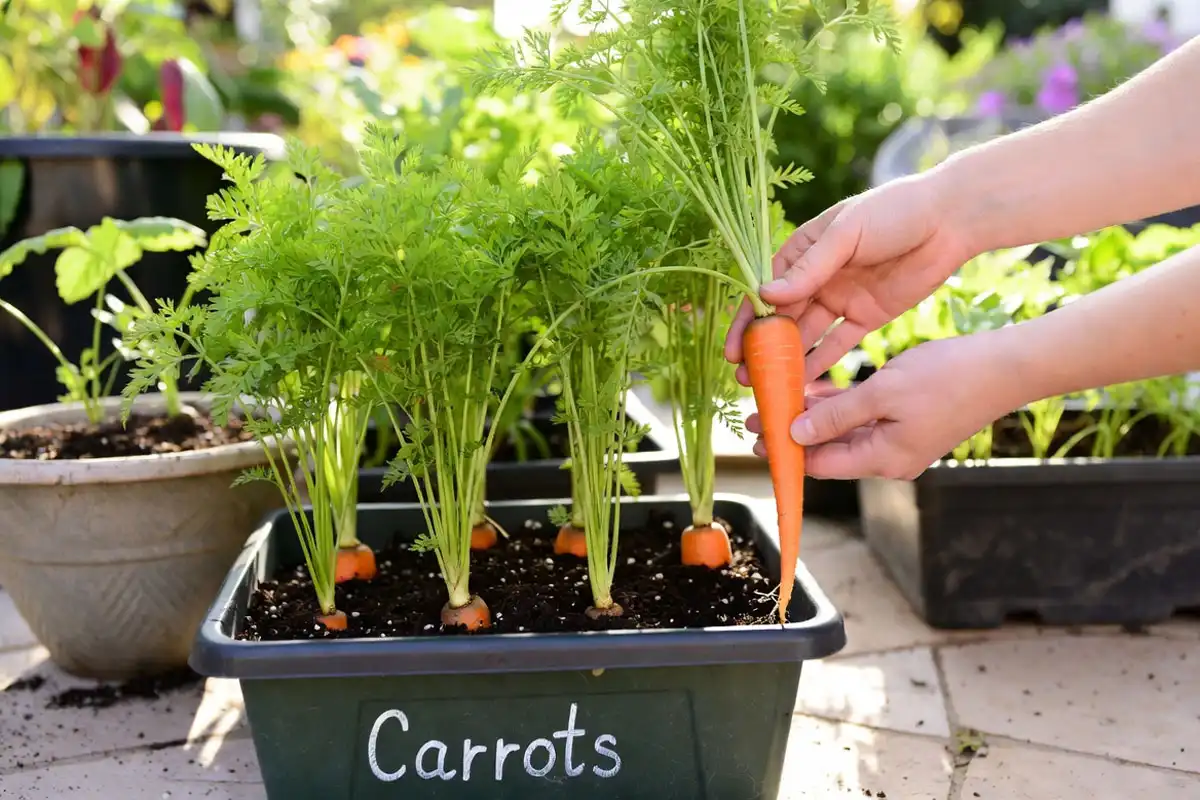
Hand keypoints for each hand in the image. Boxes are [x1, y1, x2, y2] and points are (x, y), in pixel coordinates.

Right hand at [724, 172, 976, 381]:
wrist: (950, 220)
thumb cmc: (895, 211)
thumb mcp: (847, 233)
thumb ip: (809, 269)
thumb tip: (766, 296)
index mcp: (804, 250)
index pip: (766, 290)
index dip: (748, 321)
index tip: (734, 350)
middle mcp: (817, 277)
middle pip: (782, 319)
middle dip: (763, 349)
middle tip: (746, 378)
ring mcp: (841, 298)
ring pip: (806, 336)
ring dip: (787, 360)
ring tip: (770, 387)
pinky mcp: (866, 316)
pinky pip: (837, 344)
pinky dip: (820, 362)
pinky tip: (803, 384)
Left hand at [744, 333, 1022, 479]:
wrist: (1004, 367)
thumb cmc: (948, 377)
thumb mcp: (882, 392)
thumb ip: (836, 415)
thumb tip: (796, 434)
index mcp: (883, 459)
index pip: (820, 464)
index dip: (784, 452)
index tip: (754, 438)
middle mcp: (889, 458)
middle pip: (827, 451)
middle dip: (791, 433)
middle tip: (755, 415)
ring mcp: (899, 441)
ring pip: (842, 432)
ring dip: (811, 416)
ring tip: (776, 398)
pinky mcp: (906, 422)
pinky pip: (862, 418)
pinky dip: (837, 405)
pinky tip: (811, 388)